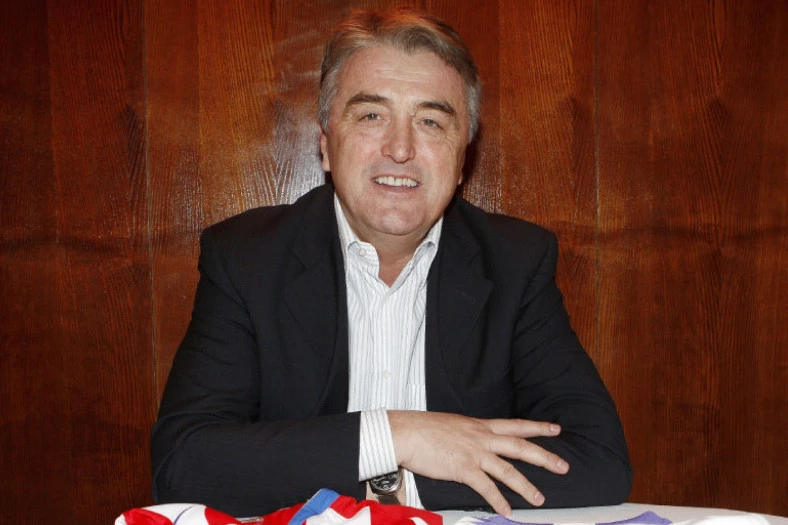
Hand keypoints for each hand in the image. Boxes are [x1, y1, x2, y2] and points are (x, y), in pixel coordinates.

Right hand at [388, 410, 568, 515]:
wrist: (406, 432)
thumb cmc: (424, 428)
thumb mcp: (454, 424)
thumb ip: (468, 433)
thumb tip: (474, 441)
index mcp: (480, 425)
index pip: (515, 425)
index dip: (537, 427)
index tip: (556, 429)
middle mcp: (482, 437)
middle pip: (520, 446)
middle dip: (544, 457)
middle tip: (564, 466)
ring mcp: (474, 453)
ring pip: (508, 469)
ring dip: (525, 486)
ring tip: (539, 499)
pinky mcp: (463, 469)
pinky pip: (486, 487)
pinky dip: (498, 500)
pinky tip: (506, 511)